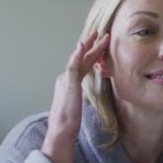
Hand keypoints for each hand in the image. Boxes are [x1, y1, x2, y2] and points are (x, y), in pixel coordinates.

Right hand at [41, 31, 109, 162]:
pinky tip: (82, 46)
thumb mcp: (78, 103)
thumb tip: (86, 92)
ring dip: (89, 45)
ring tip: (98, 34)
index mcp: (70, 82)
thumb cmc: (70, 120)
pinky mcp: (68, 83)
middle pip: (82, 58)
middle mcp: (67, 77)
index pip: (84, 64)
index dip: (92, 53)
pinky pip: (73, 66)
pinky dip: (77, 55)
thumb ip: (81, 94)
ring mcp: (66, 79)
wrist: (61, 129)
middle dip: (92, 44)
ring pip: (80, 58)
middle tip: (100, 32)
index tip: (101, 44)